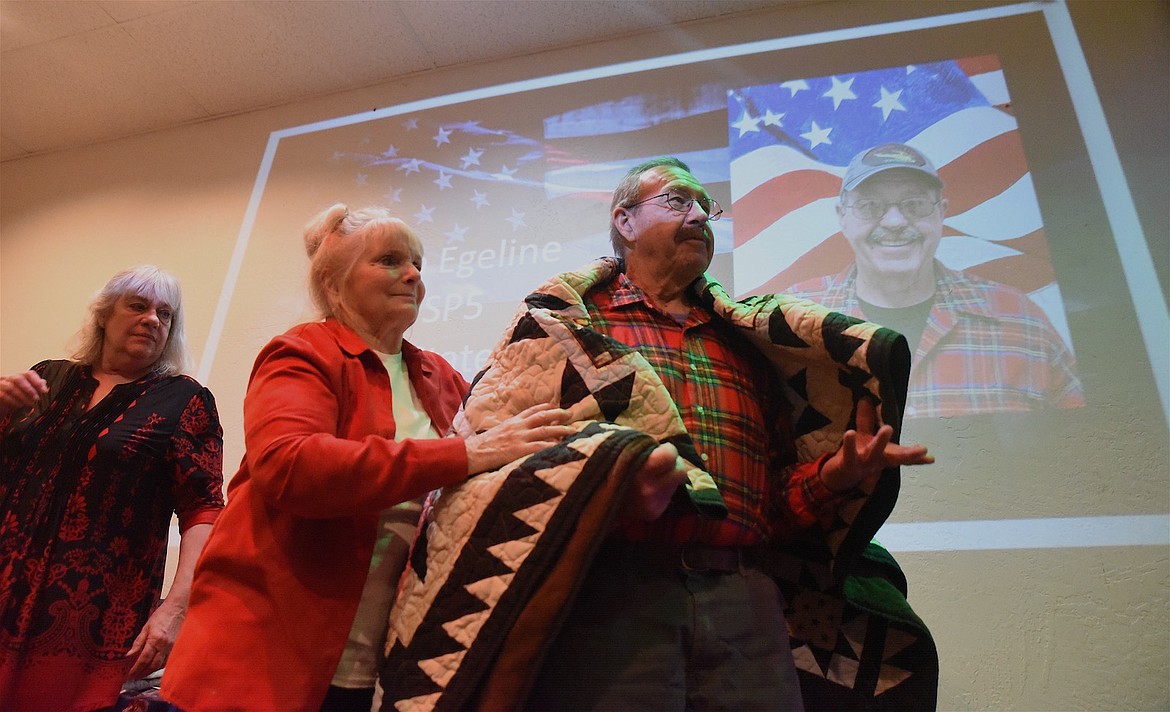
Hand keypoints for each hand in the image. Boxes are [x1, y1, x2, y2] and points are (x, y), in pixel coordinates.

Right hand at [0, 370, 47, 417]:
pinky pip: (4, 395)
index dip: (37, 381)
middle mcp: (8, 378)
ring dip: (22, 396)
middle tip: (36, 398)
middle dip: (29, 389)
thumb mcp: (26, 393)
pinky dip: (13, 401)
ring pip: (11, 387)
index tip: (44, 390)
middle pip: (18, 379)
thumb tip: (43, 383)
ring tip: (30, 403)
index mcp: (18, 376)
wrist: (1, 407)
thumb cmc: (14, 398)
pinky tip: (20, 405)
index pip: (28, 374)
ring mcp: (0, 385)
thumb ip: (34, 387)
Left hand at [124, 599, 183, 679]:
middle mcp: (165, 646)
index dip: (135, 670)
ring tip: (142, 673)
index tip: (128, 676)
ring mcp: (173, 648)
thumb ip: (138, 642)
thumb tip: (128, 656)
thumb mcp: (146, 627)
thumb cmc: (162, 615)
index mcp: (155, 640)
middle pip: (152, 666)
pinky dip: (159, 665)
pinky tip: (154, 665)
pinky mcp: (177, 648)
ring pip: (161, 665)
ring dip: (150, 671)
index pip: (143, 660)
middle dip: (142, 674)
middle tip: (133, 677)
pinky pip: (167, 661)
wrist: (179, 608)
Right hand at [464, 403, 575, 474]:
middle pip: (542, 417)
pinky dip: (551, 446)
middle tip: (570, 414)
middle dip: (558, 414)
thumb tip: (515, 435)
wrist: (470, 453)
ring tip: (572, 430)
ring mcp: (519, 438)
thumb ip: (509, 432)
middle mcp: (518, 427)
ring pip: (545, 430)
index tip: (555, 405)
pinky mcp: (519, 450)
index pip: (531, 411)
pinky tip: (561, 447)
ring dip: (561, 429)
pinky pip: (539, 446)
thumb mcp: (496, 433)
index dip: (544, 407)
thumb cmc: (481, 446)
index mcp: (512, 422)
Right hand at [616, 442, 687, 523]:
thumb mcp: (626, 447)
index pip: (671, 456)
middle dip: (674, 465)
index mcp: (639, 467)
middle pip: (681, 472)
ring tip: (649, 478)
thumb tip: (669, 449)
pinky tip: (647, 490)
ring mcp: (650, 503)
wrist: (593, 494)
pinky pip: (668, 496)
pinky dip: (661, 491)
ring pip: (675, 485)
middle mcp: (647, 488)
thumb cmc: (612, 464)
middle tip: (661, 464)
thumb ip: (647, 447)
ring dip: (667, 479)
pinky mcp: (652, 513)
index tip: (659, 450)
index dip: (667, 450)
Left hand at [819, 399, 933, 492]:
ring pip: (874, 454)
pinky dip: (849, 443)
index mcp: (885, 455)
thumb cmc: (857, 455)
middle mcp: (878, 461)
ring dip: (881, 443)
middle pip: (895, 457)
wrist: (837, 475)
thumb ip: (866, 419)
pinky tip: (850, 432)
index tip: (931, 458)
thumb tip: (866, 398)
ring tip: (888, 429)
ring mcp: (864, 463)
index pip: (903, 456)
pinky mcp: (848, 464)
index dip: (917, 457)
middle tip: (923, 448)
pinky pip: (849, 453)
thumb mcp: (864, 436)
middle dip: (909, 454)